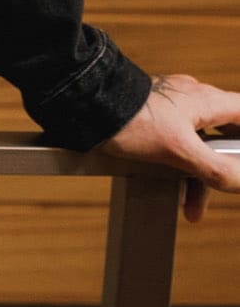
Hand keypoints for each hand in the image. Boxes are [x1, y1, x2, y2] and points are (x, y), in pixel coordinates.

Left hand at [96, 72, 239, 222]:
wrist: (83, 104)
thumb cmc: (130, 120)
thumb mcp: (179, 150)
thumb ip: (215, 168)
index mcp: (206, 101)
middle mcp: (191, 99)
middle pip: (223, 136)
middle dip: (223, 168)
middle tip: (221, 191)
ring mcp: (169, 105)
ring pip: (196, 144)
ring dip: (196, 175)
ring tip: (191, 207)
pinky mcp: (149, 114)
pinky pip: (174, 142)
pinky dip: (176, 165)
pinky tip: (168, 186)